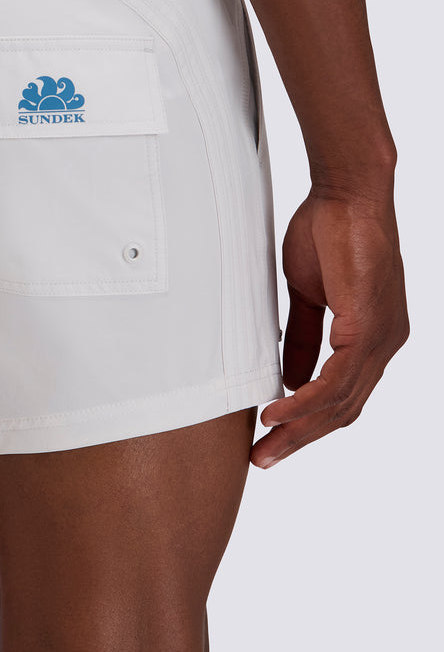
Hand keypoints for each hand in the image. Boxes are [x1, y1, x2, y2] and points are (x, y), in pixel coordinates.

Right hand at [250, 185, 407, 467]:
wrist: (347, 192)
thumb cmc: (330, 231)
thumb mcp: (309, 295)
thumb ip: (303, 337)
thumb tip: (290, 377)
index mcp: (373, 337)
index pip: (343, 396)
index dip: (309, 422)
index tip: (273, 438)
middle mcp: (386, 344)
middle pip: (343, 410)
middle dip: (300, 439)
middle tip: (264, 458)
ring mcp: (382, 337)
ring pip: (341, 402)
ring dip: (299, 427)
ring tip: (265, 444)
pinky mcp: (369, 324)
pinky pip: (338, 377)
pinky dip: (307, 399)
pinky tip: (280, 410)